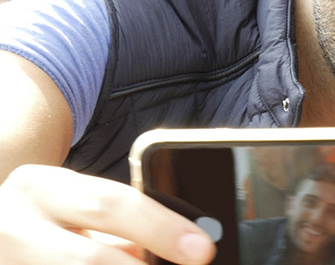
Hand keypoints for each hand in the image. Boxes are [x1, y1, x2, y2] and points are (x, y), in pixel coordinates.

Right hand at [0, 164, 214, 263]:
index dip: (162, 229)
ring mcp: (6, 261)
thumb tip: (188, 247)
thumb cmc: (48, 218)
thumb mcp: (76, 206)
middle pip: (87, 258)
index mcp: (42, 188)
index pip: (111, 204)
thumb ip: (122, 225)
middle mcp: (14, 225)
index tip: (202, 250)